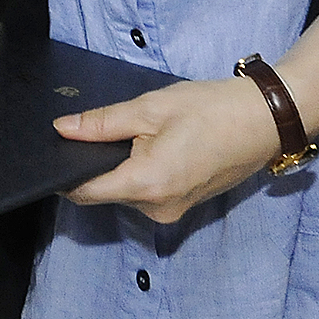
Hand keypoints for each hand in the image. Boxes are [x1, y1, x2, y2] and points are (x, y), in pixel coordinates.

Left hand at [54, 75, 280, 222]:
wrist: (262, 121)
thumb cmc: (211, 110)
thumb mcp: (150, 107)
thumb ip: (102, 123)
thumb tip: (63, 129)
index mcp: (147, 184)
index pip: (86, 192)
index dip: (64, 173)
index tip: (55, 150)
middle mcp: (157, 208)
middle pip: (104, 192)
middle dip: (95, 164)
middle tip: (102, 127)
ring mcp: (171, 211)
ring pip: (125, 192)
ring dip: (119, 167)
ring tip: (136, 131)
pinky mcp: (181, 205)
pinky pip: (146, 193)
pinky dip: (140, 172)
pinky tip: (153, 145)